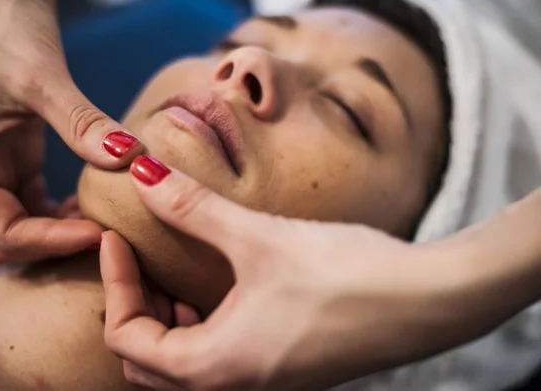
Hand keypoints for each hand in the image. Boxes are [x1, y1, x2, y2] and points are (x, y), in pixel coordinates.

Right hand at [0, 0, 142, 262]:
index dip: (51, 243)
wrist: (0, 3)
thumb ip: (83, 123)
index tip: (101, 234)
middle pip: (11, 240)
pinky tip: (95, 206)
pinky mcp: (17, 158)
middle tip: (109, 238)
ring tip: (109, 226)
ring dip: (63, 233)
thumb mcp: (45, 78)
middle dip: (57, 246)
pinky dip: (64, 214)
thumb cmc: (8, 31)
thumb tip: (130, 159)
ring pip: (25, 225)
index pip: (3, 232)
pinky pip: (37, 204)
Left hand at [99, 155, 475, 390]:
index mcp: (216, 365)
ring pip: (183, 367)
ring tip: (174, 273)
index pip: (128, 339)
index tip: (115, 236)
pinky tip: (221, 287)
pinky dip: (202, 328)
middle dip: (134, 310)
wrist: (428, 300)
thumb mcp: (259, 237)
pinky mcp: (286, 368)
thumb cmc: (348, 275)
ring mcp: (261, 382)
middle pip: (148, 364)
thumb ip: (194, 208)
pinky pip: (220, 360)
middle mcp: (234, 386)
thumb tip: (142, 173)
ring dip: (167, 322)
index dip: (114, 284)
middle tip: (140, 261)